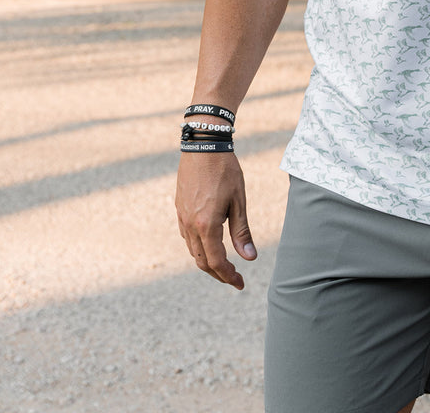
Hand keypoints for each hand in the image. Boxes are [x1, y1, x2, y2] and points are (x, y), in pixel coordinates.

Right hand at [175, 152, 256, 288]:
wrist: (203, 145)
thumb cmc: (225, 170)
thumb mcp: (239, 200)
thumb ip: (242, 231)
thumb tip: (250, 258)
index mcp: (206, 225)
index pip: (216, 262)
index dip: (228, 276)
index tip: (240, 283)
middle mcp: (190, 225)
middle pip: (202, 261)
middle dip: (218, 273)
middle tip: (234, 278)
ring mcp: (182, 217)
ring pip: (193, 251)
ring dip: (207, 262)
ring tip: (224, 264)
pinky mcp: (179, 209)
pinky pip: (187, 237)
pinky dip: (199, 247)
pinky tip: (210, 243)